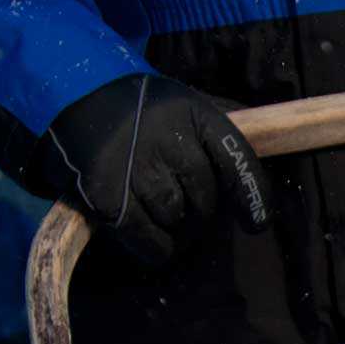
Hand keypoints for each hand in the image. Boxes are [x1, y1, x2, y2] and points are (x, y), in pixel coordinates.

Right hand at [39, 74, 272, 265]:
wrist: (72, 95)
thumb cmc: (140, 108)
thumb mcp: (183, 103)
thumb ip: (220, 127)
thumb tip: (272, 142)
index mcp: (192, 113)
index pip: (235, 157)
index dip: (251, 194)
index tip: (256, 222)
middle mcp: (166, 139)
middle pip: (205, 197)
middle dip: (201, 210)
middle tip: (185, 204)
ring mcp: (134, 169)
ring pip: (177, 220)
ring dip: (177, 228)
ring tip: (162, 213)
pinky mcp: (108, 197)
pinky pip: (148, 241)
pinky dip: (156, 248)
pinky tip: (153, 241)